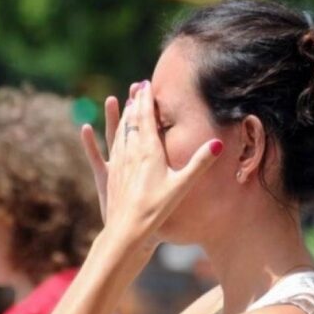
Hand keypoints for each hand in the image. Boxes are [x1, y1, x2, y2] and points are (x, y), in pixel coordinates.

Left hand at [82, 80, 222, 246]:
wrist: (128, 229)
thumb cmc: (157, 208)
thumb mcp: (182, 185)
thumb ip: (199, 163)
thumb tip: (218, 143)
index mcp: (149, 150)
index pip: (147, 117)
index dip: (147, 99)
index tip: (146, 83)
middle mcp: (131, 152)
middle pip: (132, 120)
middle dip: (135, 102)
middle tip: (137, 87)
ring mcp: (118, 163)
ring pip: (119, 132)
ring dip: (123, 115)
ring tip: (125, 103)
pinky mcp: (110, 175)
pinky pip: (105, 149)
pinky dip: (102, 136)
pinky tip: (94, 130)